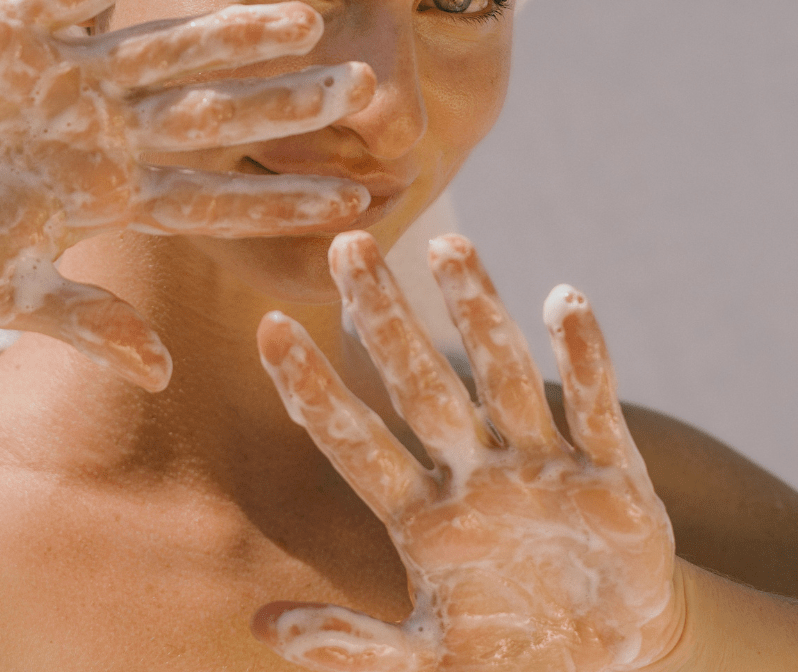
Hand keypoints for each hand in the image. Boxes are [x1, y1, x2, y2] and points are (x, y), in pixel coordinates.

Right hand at [0, 0, 374, 390]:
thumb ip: (86, 324)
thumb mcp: (8, 295)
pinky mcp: (18, 24)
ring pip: (168, 50)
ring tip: (302, 23)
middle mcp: (109, 127)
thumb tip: (160, 375)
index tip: (355, 205)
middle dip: (286, 108)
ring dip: (231, 36)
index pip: (214, 199)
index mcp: (113, 192)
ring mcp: (70, 73)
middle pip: (214, 116)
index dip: (281, 202)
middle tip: (367, 96)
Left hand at [256, 232, 683, 669]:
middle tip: (349, 245)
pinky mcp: (611, 472)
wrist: (610, 661)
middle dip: (384, 316)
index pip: (354, 439)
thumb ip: (354, 643)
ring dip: (477, 310)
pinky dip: (583, 359)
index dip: (313, 387)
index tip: (267, 327)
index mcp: (421, 516)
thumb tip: (261, 628)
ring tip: (447, 243)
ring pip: (500, 374)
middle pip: (419, 382)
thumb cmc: (510, 653)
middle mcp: (473, 473)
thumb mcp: (430, 662)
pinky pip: (594, 407)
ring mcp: (539, 464)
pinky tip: (563, 301)